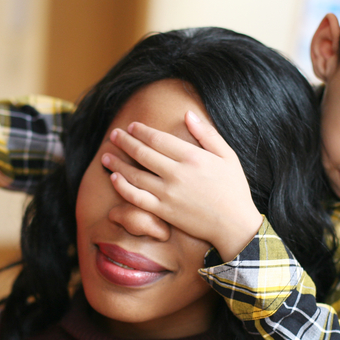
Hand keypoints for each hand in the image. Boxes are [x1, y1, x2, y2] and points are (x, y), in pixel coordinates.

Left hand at [104, 110, 262, 260]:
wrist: (234, 225)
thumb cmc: (234, 188)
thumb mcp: (227, 156)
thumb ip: (207, 134)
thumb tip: (188, 114)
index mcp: (192, 157)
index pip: (158, 139)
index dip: (141, 131)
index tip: (131, 126)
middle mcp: (177, 174)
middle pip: (142, 153)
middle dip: (125, 142)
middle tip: (114, 135)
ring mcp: (168, 194)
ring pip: (135, 175)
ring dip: (117, 163)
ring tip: (105, 155)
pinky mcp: (163, 211)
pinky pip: (137, 198)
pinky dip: (123, 187)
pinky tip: (114, 178)